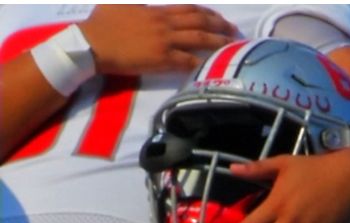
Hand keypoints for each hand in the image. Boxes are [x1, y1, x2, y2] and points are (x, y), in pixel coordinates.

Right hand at [79, 5, 236, 74]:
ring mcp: (165, 41)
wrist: (91, 44)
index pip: (188, 9)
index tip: (219, 17)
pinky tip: (213, 65)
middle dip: (220, 25)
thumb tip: (143, 2)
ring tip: (232, 46)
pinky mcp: (162, 59)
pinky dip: (202, 62)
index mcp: (156, 11)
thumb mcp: (119, 4)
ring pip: (200, 40)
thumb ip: (136, 2)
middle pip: (200, 22)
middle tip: (234, 30)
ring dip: (219, 42)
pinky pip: (188, 60)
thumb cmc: (101, 24)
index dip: (207, 13)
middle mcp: (164, 24)